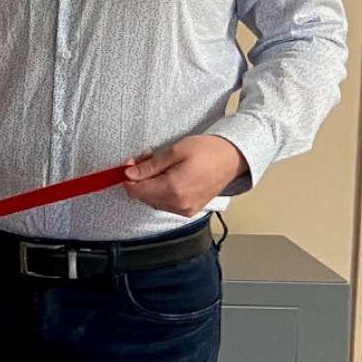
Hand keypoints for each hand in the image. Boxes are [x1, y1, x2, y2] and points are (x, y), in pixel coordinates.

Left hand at [124, 135, 246, 215]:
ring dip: (151, 183)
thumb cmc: (207, 151)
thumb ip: (149, 166)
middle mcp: (178, 204)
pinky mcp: (190, 210)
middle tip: (147, 159)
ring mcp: (185, 209)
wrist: (232, 158)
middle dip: (141, 178)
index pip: (136, 191)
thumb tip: (129, 174)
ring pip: (153, 200)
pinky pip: (166, 203)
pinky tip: (169, 176)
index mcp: (173, 189)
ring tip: (162, 166)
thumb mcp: (174, 152)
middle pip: (143, 196)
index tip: (130, 164)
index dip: (129, 177)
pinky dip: (162, 190)